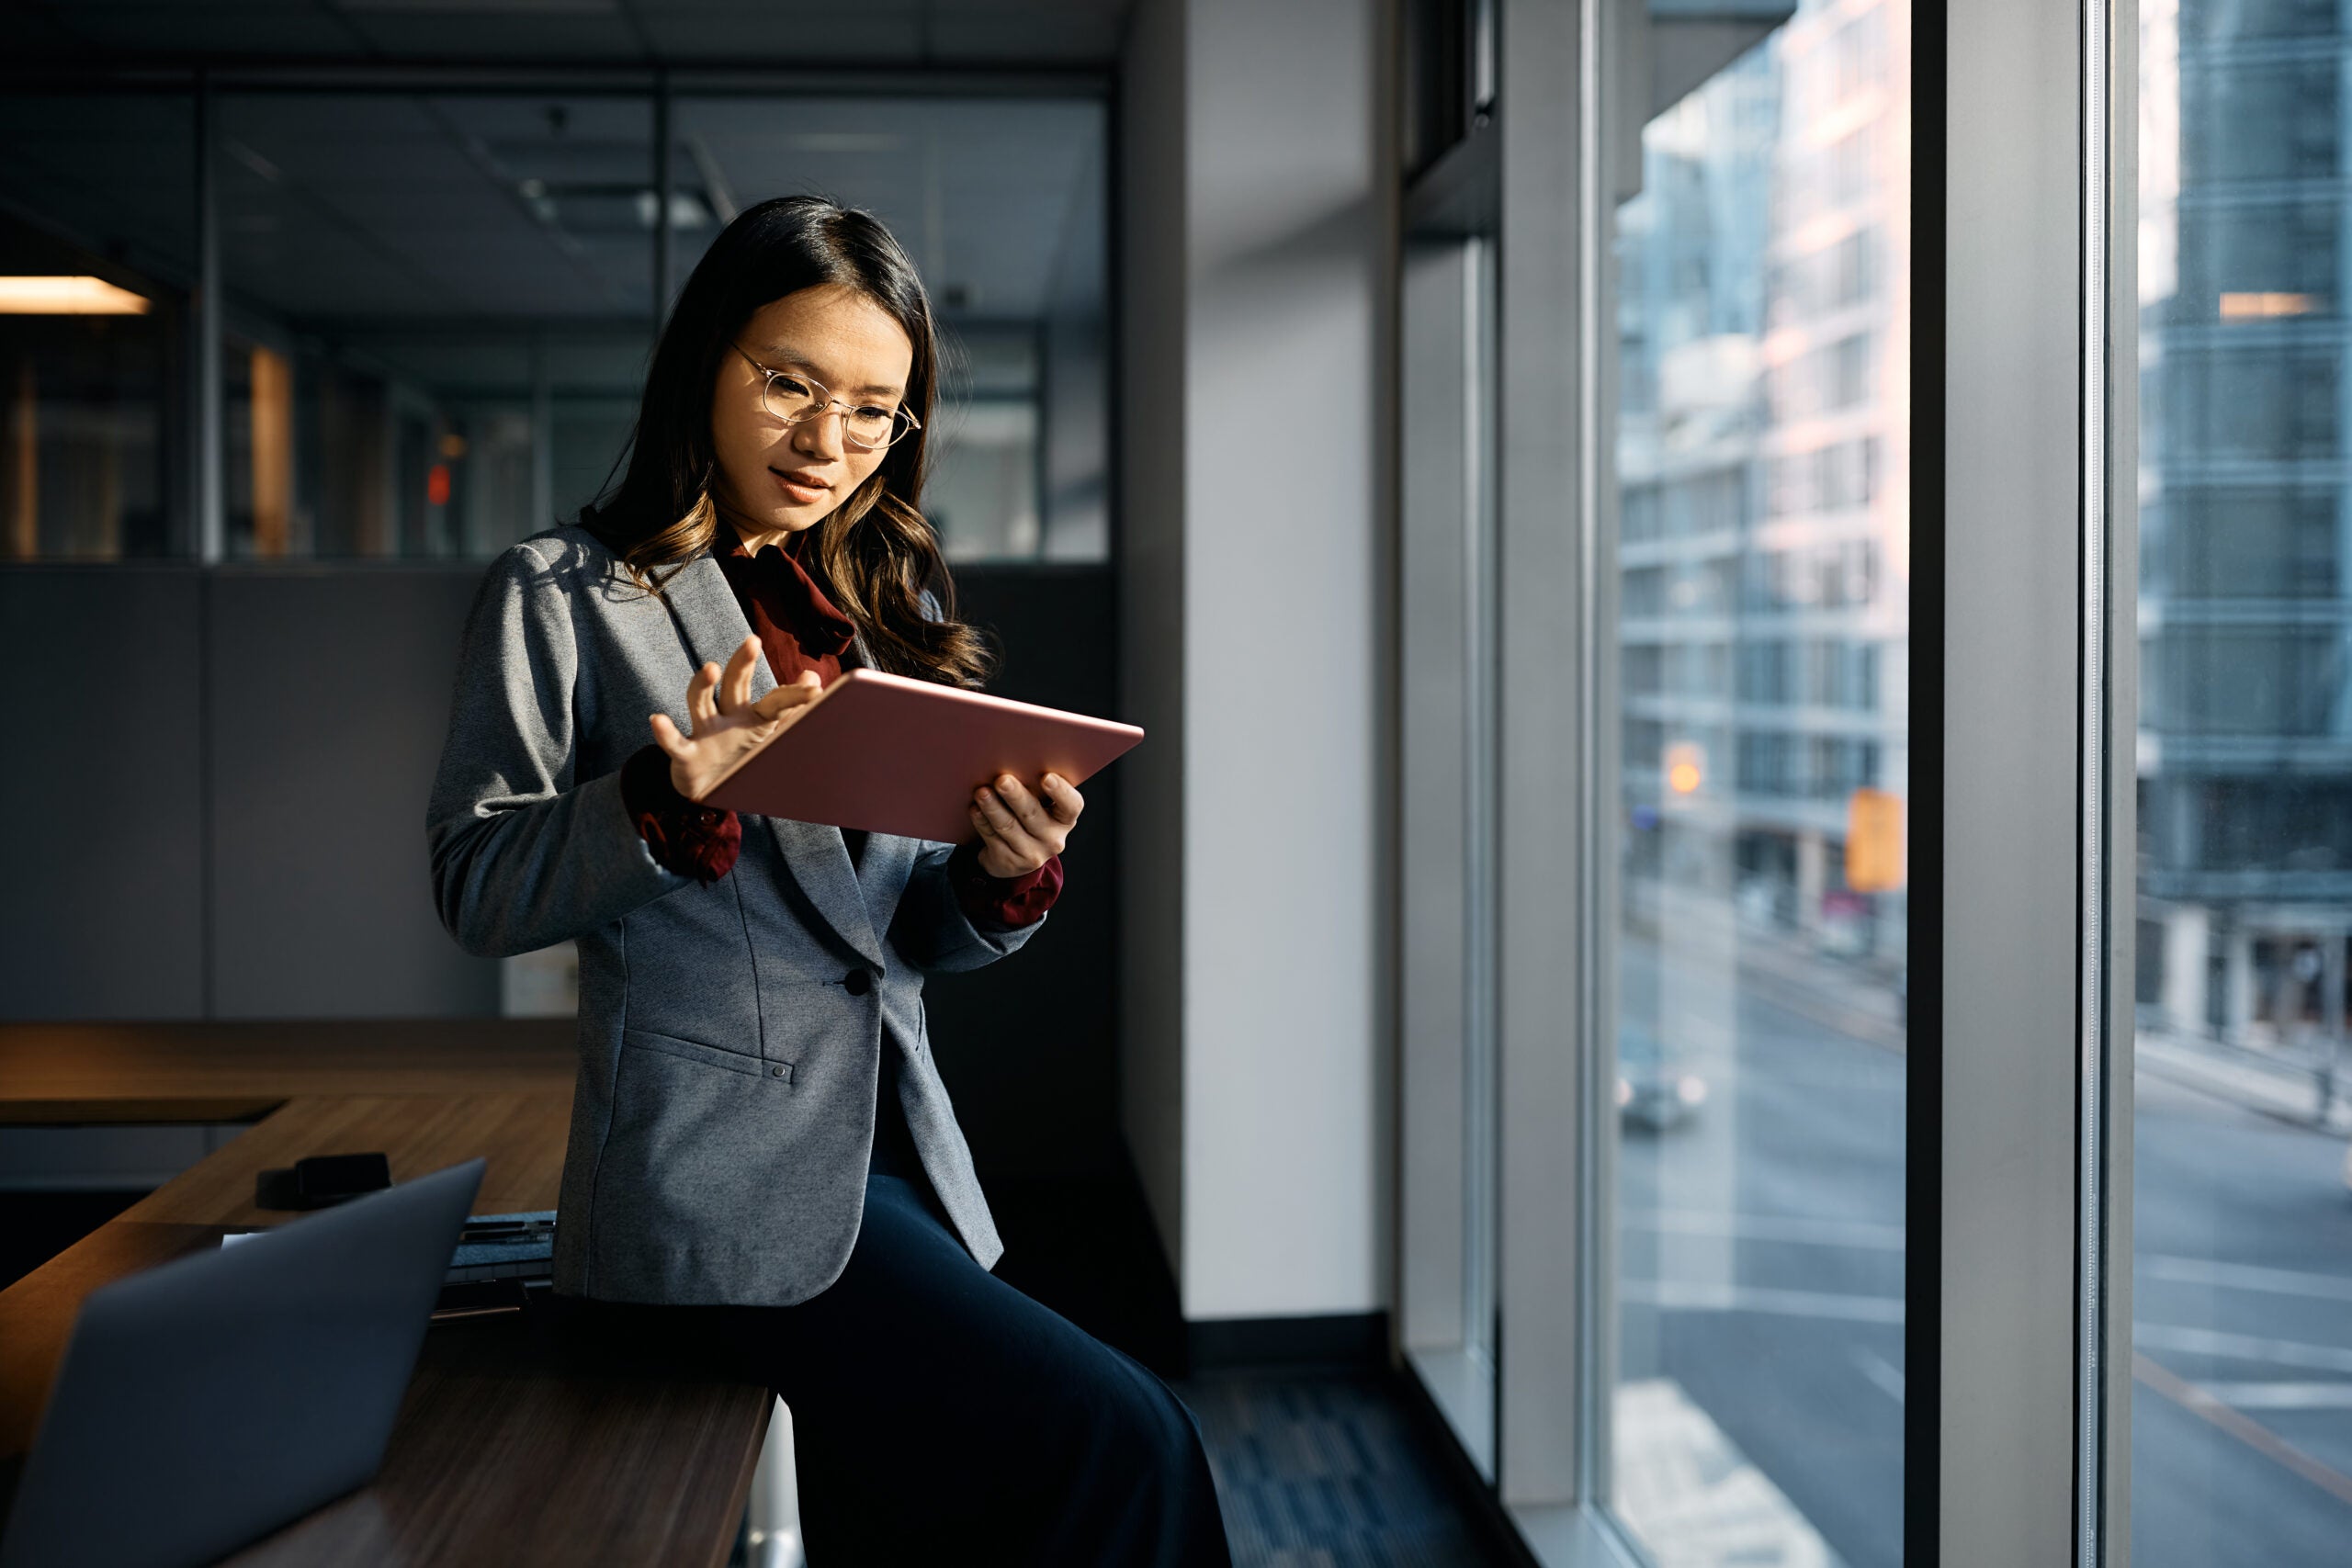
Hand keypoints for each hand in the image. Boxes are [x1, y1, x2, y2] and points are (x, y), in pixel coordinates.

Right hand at [650, 636, 823, 800]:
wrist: (709, 793)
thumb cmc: (741, 759)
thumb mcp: (767, 735)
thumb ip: (790, 710)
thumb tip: (812, 675)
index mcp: (752, 716)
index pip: (774, 699)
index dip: (793, 694)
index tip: (815, 689)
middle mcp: (728, 718)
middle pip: (734, 685)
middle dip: (742, 664)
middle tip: (753, 641)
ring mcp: (705, 733)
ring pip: (701, 704)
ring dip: (703, 685)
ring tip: (711, 668)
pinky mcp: (685, 755)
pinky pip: (674, 742)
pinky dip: (665, 732)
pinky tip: (658, 719)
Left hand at [970, 772, 1083, 876]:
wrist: (1016, 856)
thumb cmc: (1030, 817)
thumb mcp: (1041, 806)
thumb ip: (1035, 788)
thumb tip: (1013, 761)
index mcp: (1065, 818)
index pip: (1071, 805)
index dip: (1061, 791)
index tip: (1046, 777)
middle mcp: (1053, 838)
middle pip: (1032, 814)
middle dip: (1016, 796)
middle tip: (1002, 780)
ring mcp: (1031, 853)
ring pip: (1009, 827)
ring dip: (993, 807)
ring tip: (981, 792)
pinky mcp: (1009, 862)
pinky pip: (993, 838)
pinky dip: (982, 821)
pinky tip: (975, 809)